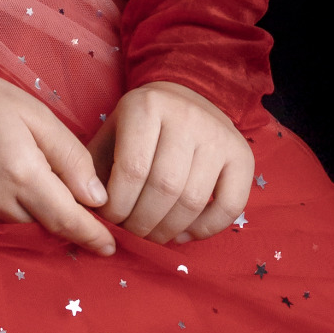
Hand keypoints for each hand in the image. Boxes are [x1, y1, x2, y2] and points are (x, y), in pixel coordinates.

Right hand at [0, 74, 115, 254]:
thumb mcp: (37, 115)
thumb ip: (71, 156)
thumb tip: (96, 198)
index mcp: (22, 172)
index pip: (66, 220)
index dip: (91, 236)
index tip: (110, 246)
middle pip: (44, 231)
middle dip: (65, 227)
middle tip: (81, 218)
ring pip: (20, 234)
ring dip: (37, 226)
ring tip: (46, 208)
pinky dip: (11, 224)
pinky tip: (15, 207)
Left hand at [89, 81, 252, 243]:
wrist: (184, 97)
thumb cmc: (141, 124)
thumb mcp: (113, 130)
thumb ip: (97, 165)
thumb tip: (90, 208)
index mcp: (147, 106)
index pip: (132, 168)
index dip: (119, 204)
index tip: (110, 219)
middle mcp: (186, 117)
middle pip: (164, 187)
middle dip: (143, 222)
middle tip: (132, 232)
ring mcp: (218, 135)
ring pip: (193, 200)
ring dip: (169, 229)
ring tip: (152, 235)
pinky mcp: (243, 156)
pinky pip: (229, 206)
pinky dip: (204, 230)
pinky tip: (182, 233)